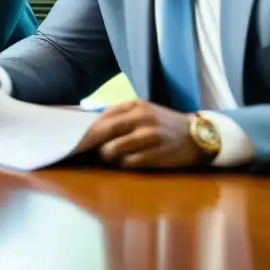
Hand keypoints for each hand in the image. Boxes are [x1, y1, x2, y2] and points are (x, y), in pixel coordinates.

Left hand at [77, 100, 198, 168]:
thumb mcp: (141, 112)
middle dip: (89, 144)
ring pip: (112, 150)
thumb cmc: (161, 124)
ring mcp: (149, 136)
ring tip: (117, 156)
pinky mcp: (156, 154)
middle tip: (80, 152)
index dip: (85, 132)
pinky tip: (132, 161)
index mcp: (134, 105)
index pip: (101, 119)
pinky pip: (128, 163)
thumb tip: (87, 130)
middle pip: (102, 133)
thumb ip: (117, 117)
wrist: (197, 135)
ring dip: (109, 156)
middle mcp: (141, 118)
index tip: (72, 141)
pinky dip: (125, 164)